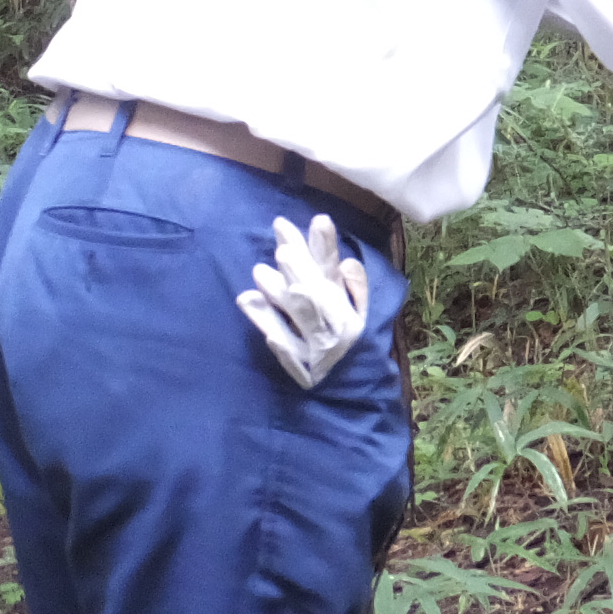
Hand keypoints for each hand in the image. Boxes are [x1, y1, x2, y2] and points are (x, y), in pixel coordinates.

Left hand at [239, 213, 371, 389]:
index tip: (319, 219)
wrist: (351, 394)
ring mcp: (318, 347)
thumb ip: (355, 286)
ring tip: (259, 271)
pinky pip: (285, 346)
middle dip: (300, 268)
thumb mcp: (361, 315)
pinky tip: (251, 306)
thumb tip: (347, 261)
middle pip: (316, 291)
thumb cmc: (352, 345)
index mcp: (349, 308)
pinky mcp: (302, 368)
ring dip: (279, 294)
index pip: (335, 272)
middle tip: (282, 246)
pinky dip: (270, 325)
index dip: (326, 246)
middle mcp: (337, 325)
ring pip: (300, 316)